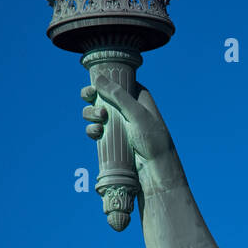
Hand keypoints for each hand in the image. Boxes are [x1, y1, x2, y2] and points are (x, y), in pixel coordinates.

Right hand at [81, 78, 180, 193]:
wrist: (156, 169)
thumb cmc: (152, 139)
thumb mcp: (137, 114)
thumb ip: (118, 95)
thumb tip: (98, 78)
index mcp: (137, 96)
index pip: (115, 82)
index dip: (101, 83)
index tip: (92, 89)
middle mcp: (128, 107)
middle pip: (102, 96)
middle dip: (93, 100)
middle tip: (97, 108)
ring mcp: (120, 123)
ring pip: (96, 112)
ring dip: (91, 115)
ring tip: (99, 122)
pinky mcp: (114, 138)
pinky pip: (96, 129)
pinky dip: (92, 129)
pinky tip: (96, 133)